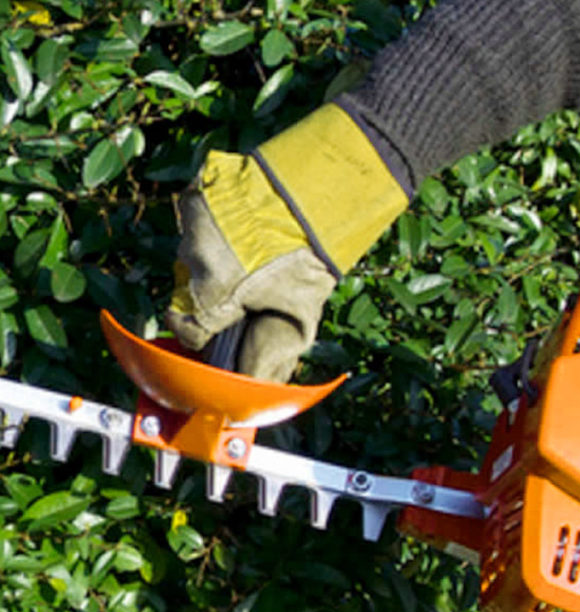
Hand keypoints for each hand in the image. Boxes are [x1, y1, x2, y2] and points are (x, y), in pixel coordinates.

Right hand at [167, 104, 408, 381]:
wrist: (322, 188)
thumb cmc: (312, 254)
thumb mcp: (300, 311)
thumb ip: (273, 352)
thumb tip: (256, 385)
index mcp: (212, 290)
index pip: (187, 329)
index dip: (206, 335)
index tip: (222, 331)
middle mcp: (192, 257)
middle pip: (190, 290)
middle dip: (217, 294)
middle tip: (251, 288)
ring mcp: (190, 222)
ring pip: (193, 254)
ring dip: (218, 259)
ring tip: (256, 254)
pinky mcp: (196, 192)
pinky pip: (197, 222)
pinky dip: (217, 229)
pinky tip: (249, 230)